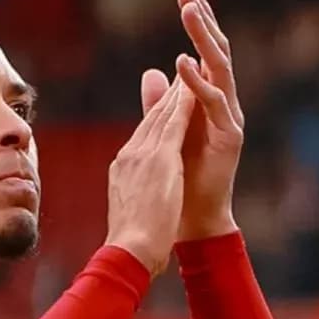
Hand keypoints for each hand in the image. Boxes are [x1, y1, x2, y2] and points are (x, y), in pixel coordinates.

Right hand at [105, 80, 196, 276]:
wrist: (129, 251)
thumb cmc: (131, 243)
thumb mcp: (131, 212)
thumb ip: (135, 196)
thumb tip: (137, 194)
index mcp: (123, 169)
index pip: (143, 135)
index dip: (157, 114)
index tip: (169, 98)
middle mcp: (130, 155)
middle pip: (152, 118)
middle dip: (167, 94)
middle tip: (182, 69)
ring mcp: (142, 155)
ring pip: (162, 115)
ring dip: (177, 90)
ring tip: (190, 67)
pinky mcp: (158, 159)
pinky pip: (174, 123)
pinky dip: (184, 103)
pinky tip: (195, 88)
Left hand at [140, 0, 245, 239]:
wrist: (191, 221)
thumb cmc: (180, 180)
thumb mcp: (166, 131)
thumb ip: (162, 103)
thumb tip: (152, 71)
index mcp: (209, 101)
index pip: (204, 52)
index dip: (199, 23)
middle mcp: (223, 105)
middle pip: (216, 53)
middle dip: (204, 21)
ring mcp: (229, 119)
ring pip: (220, 69)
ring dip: (204, 38)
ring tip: (190, 11)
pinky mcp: (230, 137)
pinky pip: (214, 103)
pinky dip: (198, 82)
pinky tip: (183, 62)